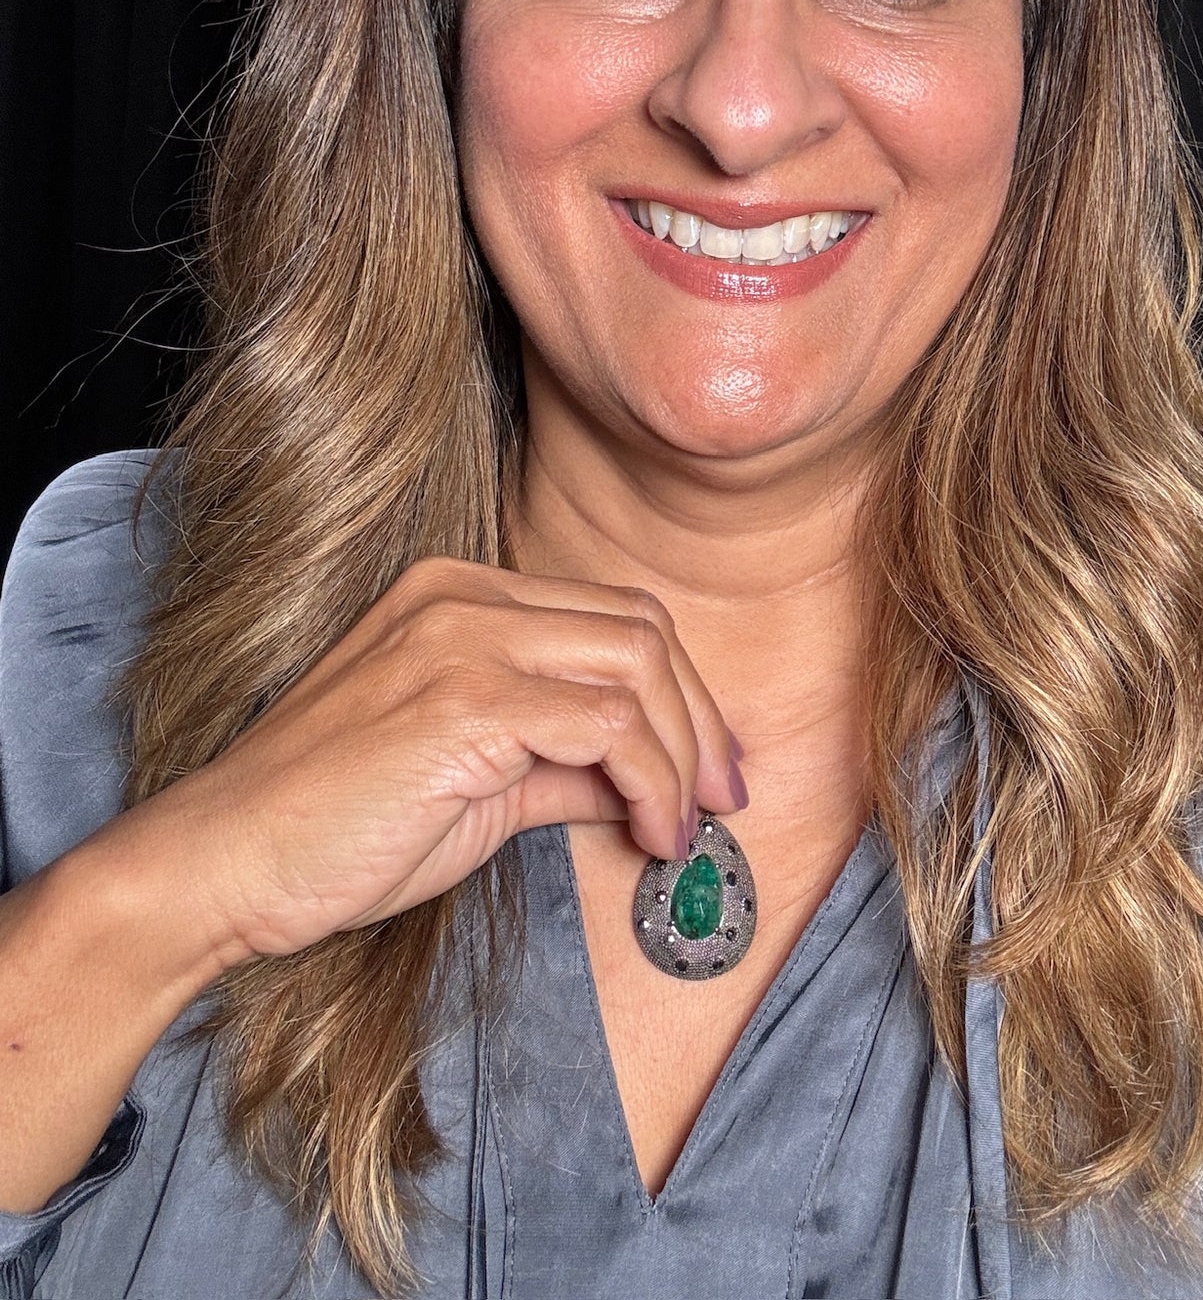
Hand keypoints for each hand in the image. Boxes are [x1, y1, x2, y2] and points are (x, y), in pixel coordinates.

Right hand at [115, 557, 744, 966]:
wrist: (223, 863)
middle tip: (722, 801)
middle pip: (642, 628)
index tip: (707, 773)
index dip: (681, 695)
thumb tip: (643, 787)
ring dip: (683, 756)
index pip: (614, 618)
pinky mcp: (462, 701)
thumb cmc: (332, 830)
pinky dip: (650, 780)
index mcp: (459, 596)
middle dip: (701, 721)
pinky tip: (645, 831)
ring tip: (679, 828)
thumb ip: (559, 766)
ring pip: (637, 665)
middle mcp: (463, 597)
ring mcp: (461, 639)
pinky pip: (606, 724)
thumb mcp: (473, 784)